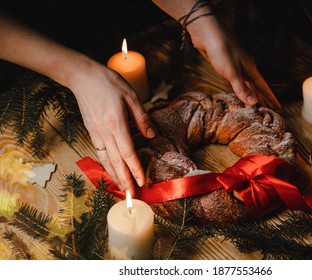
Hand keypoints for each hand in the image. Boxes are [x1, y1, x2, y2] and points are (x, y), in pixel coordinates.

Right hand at [68, 61, 154, 192]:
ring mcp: (96, 133)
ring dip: (114, 176)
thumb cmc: (109, 83)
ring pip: (106, 160)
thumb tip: (151, 135)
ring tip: (121, 188)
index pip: (128, 153)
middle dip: (124, 180)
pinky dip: (106, 165)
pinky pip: (100, 153)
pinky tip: (110, 170)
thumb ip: (142, 118)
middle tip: (132, 195)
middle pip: (116, 162)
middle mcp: (105, 133)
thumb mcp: (131, 96)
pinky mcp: (91, 131)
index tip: (141, 182)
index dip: (135, 169)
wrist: (83, 77)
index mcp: (117, 124)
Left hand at [187, 15, 280, 108]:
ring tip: (255, 104)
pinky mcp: (223, 66)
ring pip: (245, 84)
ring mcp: (234, 67)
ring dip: (250, 94)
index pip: (263, 87)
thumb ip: (241, 88)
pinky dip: (236, 88)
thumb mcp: (232, 72)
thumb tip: (254, 103)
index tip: (278, 107)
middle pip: (256, 87)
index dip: (270, 98)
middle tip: (269, 109)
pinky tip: (235, 92)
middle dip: (262, 98)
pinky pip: (233, 81)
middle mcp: (244, 68)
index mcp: (250, 69)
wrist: (206, 33)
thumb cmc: (221, 50)